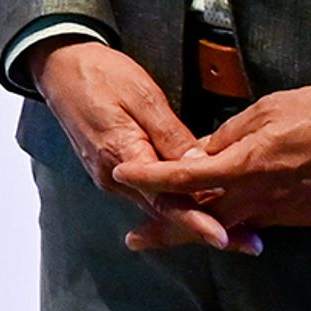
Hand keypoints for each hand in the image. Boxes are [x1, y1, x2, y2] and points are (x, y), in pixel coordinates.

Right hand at [30, 40, 252, 253]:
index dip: (196, 221)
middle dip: (208, 228)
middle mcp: (114, 178)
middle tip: (249, 243)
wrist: (61, 66)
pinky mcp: (115, 172)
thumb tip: (203, 165)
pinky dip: (179, 204)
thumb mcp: (143, 97)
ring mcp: (112, 178)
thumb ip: (172, 136)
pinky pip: (151, 194)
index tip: (223, 237)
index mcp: (121, 157)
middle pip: (167, 211)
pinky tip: (204, 205)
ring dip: (196, 218)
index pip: (165, 200)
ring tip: (239, 230)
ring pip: (160, 206)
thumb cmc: (100, 74)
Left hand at [111, 84, 310, 237]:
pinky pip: (268, 221)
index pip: (187, 178)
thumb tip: (198, 154)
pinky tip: (231, 216)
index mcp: (249, 166)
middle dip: (168, 230)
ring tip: (172, 228)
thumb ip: (228, 136)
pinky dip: (244, 220)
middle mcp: (265, 197)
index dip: (151, 180)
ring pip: (237, 225)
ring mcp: (290, 212)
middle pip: (206, 219)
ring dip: (205, 227)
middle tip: (135, 239)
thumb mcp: (266, 110)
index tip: (122, 178)